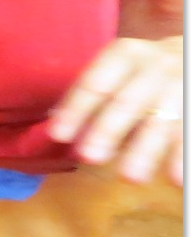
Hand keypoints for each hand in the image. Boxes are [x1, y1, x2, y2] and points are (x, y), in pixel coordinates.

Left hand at [48, 36, 182, 185]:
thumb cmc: (147, 72)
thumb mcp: (121, 71)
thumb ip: (94, 99)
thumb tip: (60, 133)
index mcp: (125, 55)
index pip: (95, 84)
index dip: (76, 109)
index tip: (58, 135)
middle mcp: (155, 66)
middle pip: (126, 102)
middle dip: (107, 130)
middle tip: (89, 157)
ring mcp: (182, 86)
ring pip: (161, 121)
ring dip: (145, 150)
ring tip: (130, 178)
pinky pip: (188, 133)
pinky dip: (182, 157)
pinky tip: (175, 180)